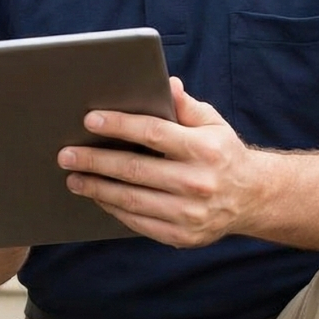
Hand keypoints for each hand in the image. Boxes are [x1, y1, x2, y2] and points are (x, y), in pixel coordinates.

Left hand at [58, 77, 261, 247]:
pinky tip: (97, 197)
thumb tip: (165, 83)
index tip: (90, 120)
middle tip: (66, 154)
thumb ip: (185, 105)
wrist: (252, 198)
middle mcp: (198, 183)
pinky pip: (138, 222)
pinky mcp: (183, 236)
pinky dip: (113, 209)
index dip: (119, 125)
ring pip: (131, 200)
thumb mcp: (211, 122)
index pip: (153, 133)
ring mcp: (190, 214)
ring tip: (73, 177)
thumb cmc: (222, 152)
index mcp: (204, 149)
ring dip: (97, 188)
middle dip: (95, 161)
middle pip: (134, 170)